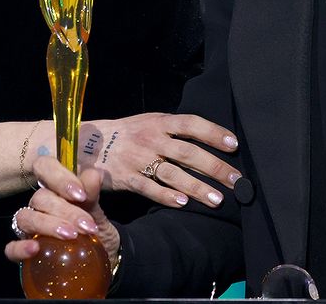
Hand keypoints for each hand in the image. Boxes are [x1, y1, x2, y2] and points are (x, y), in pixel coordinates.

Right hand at [5, 159, 119, 265]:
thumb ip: (93, 195)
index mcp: (56, 187)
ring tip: (71, 236)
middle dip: (66, 211)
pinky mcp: (22, 252)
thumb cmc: (92, 230)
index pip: (45, 166)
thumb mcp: (98, 213)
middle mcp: (39, 204)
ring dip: (48, 225)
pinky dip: (20, 248)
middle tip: (86, 226)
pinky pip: (11, 248)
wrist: (98, 259)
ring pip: (26, 217)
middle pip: (41, 197)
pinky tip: (34, 249)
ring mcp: (28, 227)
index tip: (81, 195)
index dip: (59, 177)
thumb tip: (94, 174)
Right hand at [78, 113, 239, 209]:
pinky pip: (149, 188)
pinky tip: (183, 203)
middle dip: (214, 167)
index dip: (213, 133)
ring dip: (196, 187)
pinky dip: (166, 196)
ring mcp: (138, 159)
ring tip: (217, 199)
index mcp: (160, 122)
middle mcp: (151, 139)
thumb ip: (175, 129)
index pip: (191, 124)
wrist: (89, 143)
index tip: (234, 145)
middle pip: (188, 152)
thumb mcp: (150, 122)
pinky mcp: (126, 178)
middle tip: (236, 180)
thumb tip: (209, 138)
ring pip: (172, 173)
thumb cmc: (129, 133)